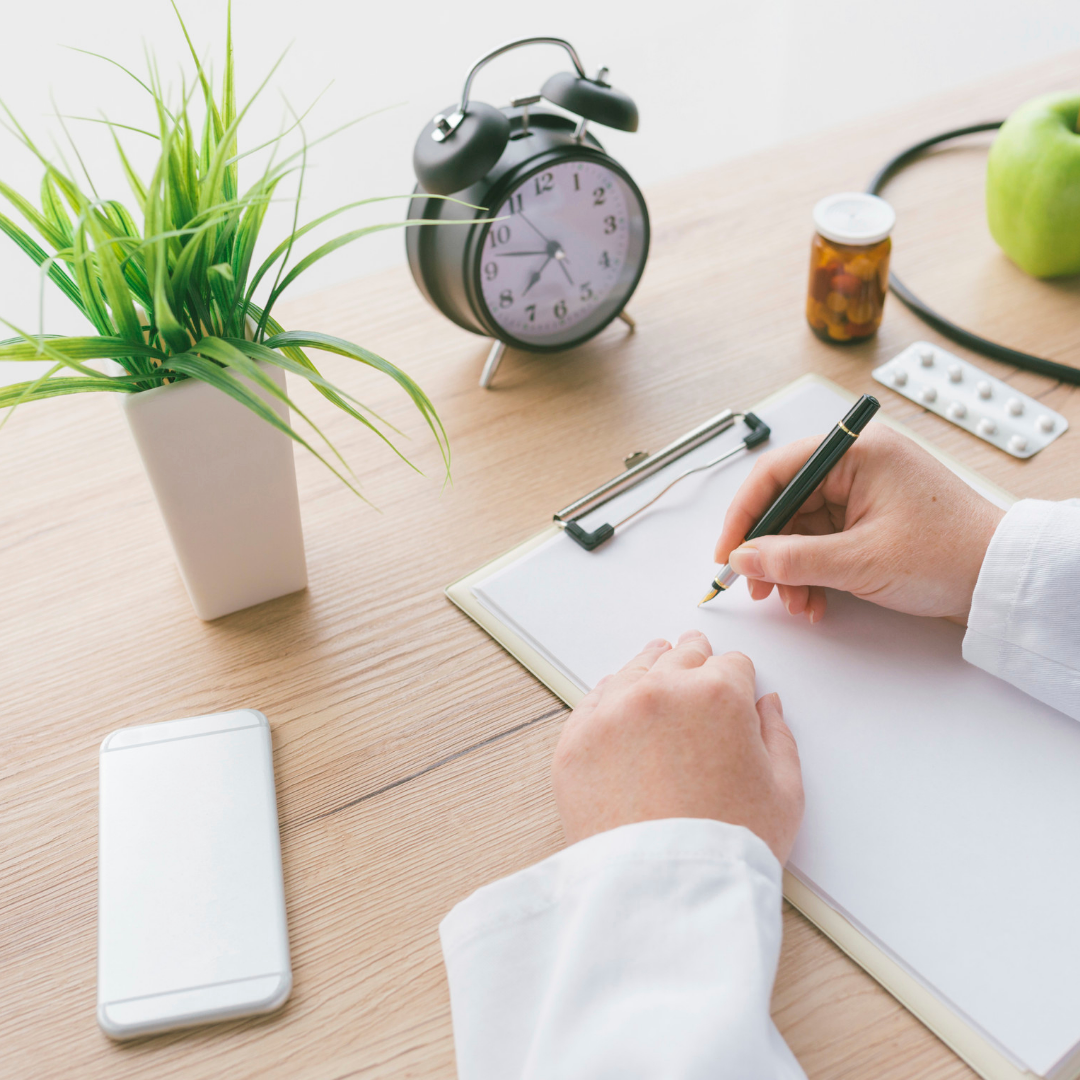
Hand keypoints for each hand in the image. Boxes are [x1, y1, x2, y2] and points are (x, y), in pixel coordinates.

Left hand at [551, 631, 803, 862]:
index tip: (733, 685)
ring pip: (635, 669)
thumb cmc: (729, 848)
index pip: (731, 663)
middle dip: (695, 661)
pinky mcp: (576, 740)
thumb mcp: (785, 793)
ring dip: (651, 668)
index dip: (737, 677)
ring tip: (658, 670)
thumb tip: (766, 704)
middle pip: (682, 656)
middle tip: (695, 662)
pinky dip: (610, 698)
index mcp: (718, 695)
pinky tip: (620, 702)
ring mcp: (613, 712)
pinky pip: (593, 700)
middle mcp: (662, 691)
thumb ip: (778, 736)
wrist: (665, 893)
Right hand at [714, 424, 1004, 624]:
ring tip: (794, 602)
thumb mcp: (859, 562)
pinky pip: (823, 541)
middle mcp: (857, 465)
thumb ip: (792, 559)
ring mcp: (863, 492)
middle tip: (755, 586)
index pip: (776, 472)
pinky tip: (814, 600)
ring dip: (790, 569)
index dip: (744, 514)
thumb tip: (743, 558)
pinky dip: (812, 572)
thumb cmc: (949, 555)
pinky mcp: (869, 518)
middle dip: (768, 550)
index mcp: (856, 453)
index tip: (727, 551)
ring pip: (801, 528)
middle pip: (786, 503)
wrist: (999, 581)